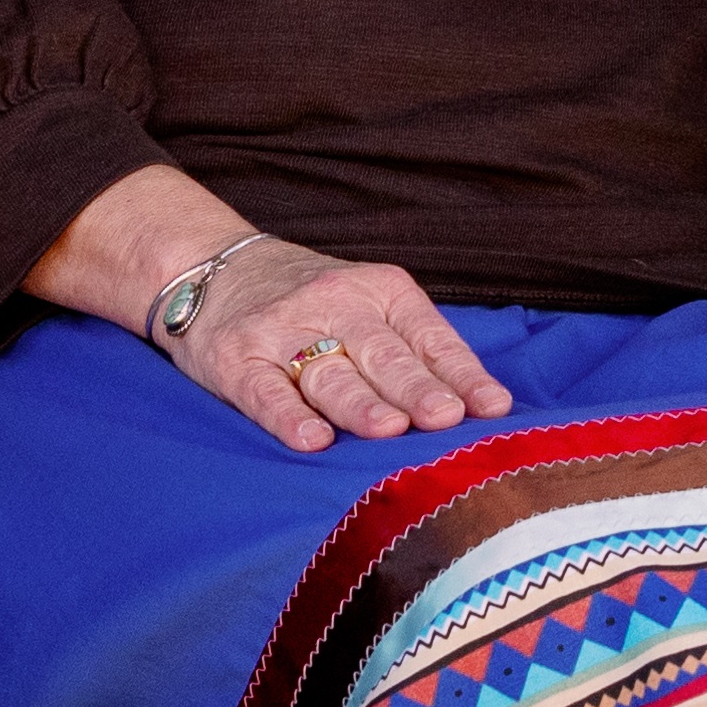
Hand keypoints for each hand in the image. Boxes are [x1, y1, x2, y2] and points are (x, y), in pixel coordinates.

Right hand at [178, 235, 512, 450]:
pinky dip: (287, 416)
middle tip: (445, 417)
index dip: (462, 373)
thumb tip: (485, 407)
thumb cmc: (314, 301)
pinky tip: (311, 439)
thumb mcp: (371, 304)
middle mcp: (334, 306)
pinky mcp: (236, 361)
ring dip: (360, 404)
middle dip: (416, 388)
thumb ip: (418, 349)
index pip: (429, 336)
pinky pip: (265, 392)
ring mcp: (282, 332)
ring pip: (328, 373)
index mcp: (381, 291)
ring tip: (390, 429)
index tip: (492, 407)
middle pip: (382, 355)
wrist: (215, 266)